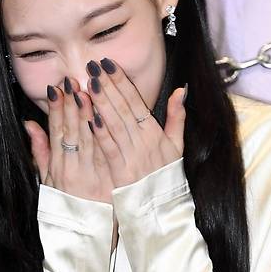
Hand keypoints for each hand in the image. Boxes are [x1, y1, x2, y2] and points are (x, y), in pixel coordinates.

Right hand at [23, 78, 114, 203]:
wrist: (83, 237)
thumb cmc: (65, 206)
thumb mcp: (48, 181)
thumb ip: (41, 151)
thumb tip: (30, 124)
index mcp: (58, 168)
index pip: (57, 132)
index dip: (57, 110)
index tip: (57, 89)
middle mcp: (73, 170)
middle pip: (73, 132)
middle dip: (73, 105)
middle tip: (74, 81)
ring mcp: (92, 176)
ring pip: (90, 139)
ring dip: (89, 114)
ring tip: (89, 90)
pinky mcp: (109, 182)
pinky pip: (107, 155)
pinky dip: (105, 136)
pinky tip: (106, 118)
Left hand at [84, 58, 186, 188]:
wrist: (163, 207)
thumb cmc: (166, 175)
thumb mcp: (177, 145)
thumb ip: (177, 116)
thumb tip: (181, 90)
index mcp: (155, 132)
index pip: (136, 101)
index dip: (122, 81)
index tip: (108, 63)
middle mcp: (144, 141)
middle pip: (123, 109)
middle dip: (108, 86)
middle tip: (93, 67)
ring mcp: (133, 156)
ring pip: (115, 125)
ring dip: (102, 104)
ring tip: (89, 85)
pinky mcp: (122, 172)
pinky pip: (110, 149)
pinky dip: (102, 134)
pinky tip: (90, 118)